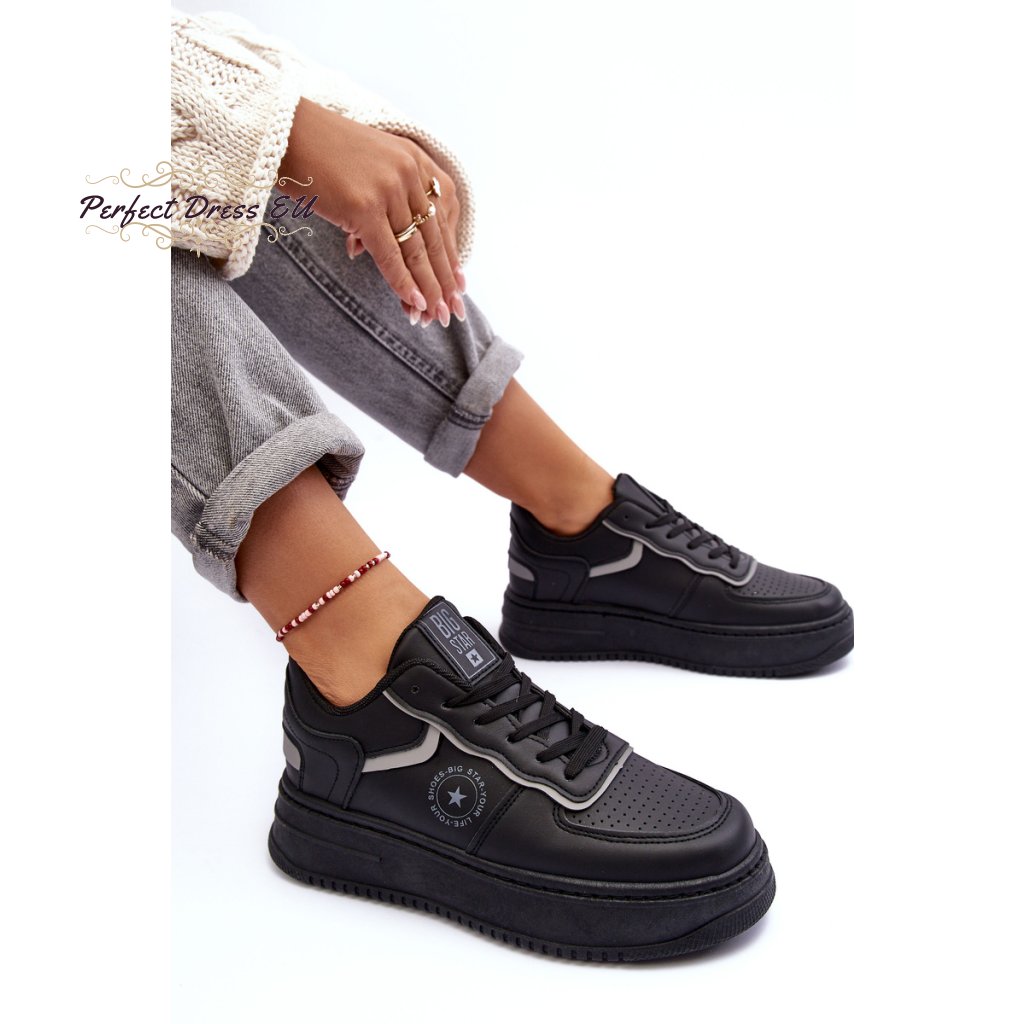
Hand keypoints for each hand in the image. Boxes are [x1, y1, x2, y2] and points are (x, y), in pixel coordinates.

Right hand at [278, 97, 466, 325]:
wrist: (284, 132)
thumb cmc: (321, 155)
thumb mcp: (369, 170)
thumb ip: (382, 204)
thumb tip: (363, 249)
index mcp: (417, 160)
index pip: (444, 218)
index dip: (451, 256)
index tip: (460, 286)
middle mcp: (409, 172)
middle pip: (434, 238)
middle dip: (444, 280)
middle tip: (454, 311)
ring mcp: (389, 188)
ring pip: (416, 250)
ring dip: (428, 288)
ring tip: (436, 316)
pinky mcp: (365, 206)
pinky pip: (390, 254)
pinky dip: (403, 282)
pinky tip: (414, 303)